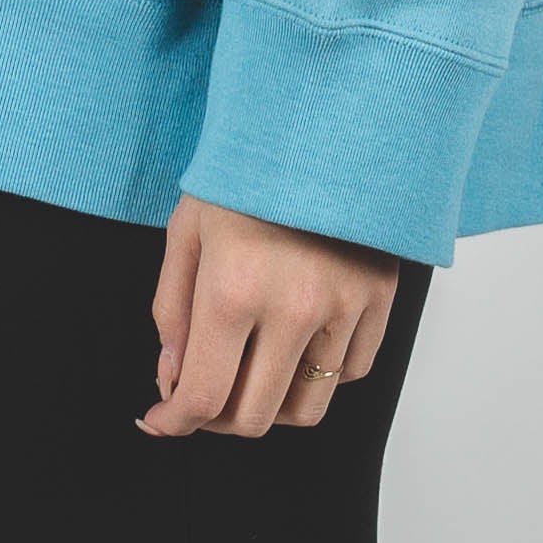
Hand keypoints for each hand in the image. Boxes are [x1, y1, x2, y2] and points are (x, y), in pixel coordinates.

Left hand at [139, 194, 400, 436]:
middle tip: (203, 392)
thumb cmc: (244, 172)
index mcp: (233, 288)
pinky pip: (349, 373)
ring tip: (251, 371)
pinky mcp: (380, 297)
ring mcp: (344, 305)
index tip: (162, 418)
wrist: (319, 121)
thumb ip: (171, 312)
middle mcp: (294, 307)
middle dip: (216, 418)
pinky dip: (318, 374)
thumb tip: (174, 381)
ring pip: (307, 408)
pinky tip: (296, 341)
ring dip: (270, 405)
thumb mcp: (186, 230)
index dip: (175, 421)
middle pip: (254, 417)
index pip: (204, 397)